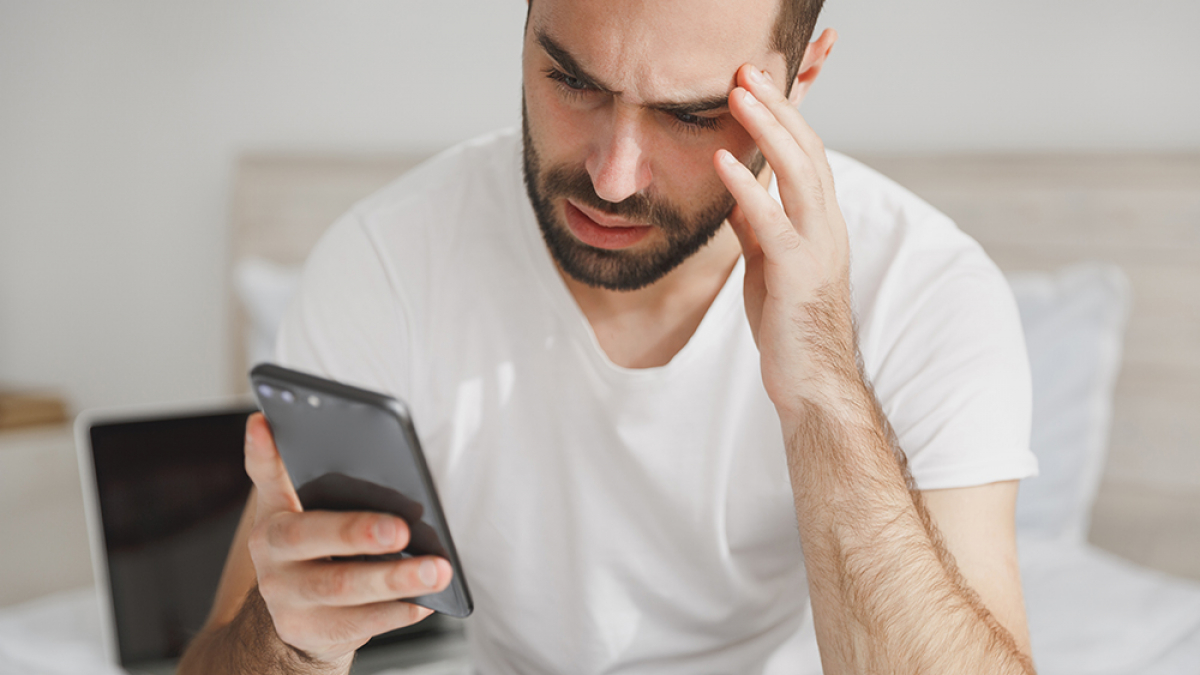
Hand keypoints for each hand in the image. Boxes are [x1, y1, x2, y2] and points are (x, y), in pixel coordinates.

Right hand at [242, 413, 452, 666]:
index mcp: (272, 518)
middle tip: (401, 529)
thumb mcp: (300, 514)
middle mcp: (271, 558)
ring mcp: (287, 599)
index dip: (264, 454)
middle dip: (357, 532)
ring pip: (343, 587)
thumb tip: (290, 430)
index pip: (269, 479)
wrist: (297, 621)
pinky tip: (424, 601)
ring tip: (437, 570)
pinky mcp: (310, 633)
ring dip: (394, 579)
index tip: (265, 425)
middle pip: (311, 538)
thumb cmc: (314, 553)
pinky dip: (396, 612)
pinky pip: (359, 624)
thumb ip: (300, 476)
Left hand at [714, 63, 857, 425]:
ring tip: (740, 95)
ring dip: (769, 130)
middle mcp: (826, 226)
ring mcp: (817, 247)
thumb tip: (736, 193)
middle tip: (748, 71)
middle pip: (808, 151)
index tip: (755, 85)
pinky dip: (748, 187)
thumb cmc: (789, 325)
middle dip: (778, 108)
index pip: (807, 156)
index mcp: (819, 222)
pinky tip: (724, 160)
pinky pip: (773, 220)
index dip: (784, 118)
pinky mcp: (798, 272)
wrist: (811, 381)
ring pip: (800, 173)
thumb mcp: (769, 264)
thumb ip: (757, 227)